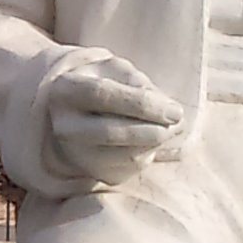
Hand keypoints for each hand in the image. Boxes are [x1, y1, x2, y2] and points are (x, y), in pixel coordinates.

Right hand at [42, 54, 184, 185]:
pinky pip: (130, 169)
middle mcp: (64, 127)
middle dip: (153, 129)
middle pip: (112, 132)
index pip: (103, 95)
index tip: (175, 109)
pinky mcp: (93, 173)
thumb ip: (140, 83)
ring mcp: (75, 154)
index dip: (143, 104)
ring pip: (125, 155)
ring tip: (169, 127)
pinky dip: (148, 154)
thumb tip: (168, 109)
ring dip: (156, 143)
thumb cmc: (102, 82)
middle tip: (178, 121)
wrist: (76, 111)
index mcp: (65, 91)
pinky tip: (151, 140)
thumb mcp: (116, 70)